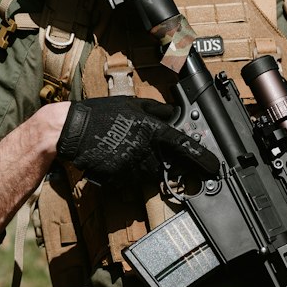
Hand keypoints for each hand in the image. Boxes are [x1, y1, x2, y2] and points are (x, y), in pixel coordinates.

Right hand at [56, 97, 219, 183]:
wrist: (73, 130)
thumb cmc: (102, 114)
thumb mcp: (133, 105)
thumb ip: (157, 110)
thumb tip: (174, 113)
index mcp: (152, 130)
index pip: (183, 146)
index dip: (201, 157)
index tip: (213, 166)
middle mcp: (146, 150)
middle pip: (167, 164)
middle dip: (164, 160)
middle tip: (148, 151)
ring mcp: (133, 166)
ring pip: (150, 174)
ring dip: (146, 166)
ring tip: (128, 151)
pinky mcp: (120, 178)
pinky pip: (133, 181)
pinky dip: (130, 173)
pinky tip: (118, 159)